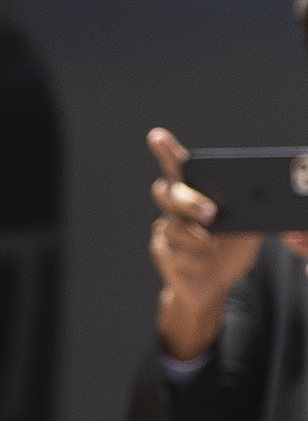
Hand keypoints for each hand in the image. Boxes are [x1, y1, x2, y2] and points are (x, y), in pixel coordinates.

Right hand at [149, 126, 262, 360]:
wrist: (215, 283)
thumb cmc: (232, 248)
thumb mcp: (249, 225)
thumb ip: (250, 209)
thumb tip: (264, 194)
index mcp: (196, 193)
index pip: (178, 168)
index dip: (166, 152)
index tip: (157, 136)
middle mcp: (174, 208)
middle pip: (169, 194)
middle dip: (189, 201)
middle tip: (212, 213)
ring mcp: (165, 230)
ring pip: (172, 226)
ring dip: (196, 239)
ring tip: (211, 247)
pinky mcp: (162, 253)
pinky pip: (174, 253)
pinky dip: (194, 260)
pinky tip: (203, 263)